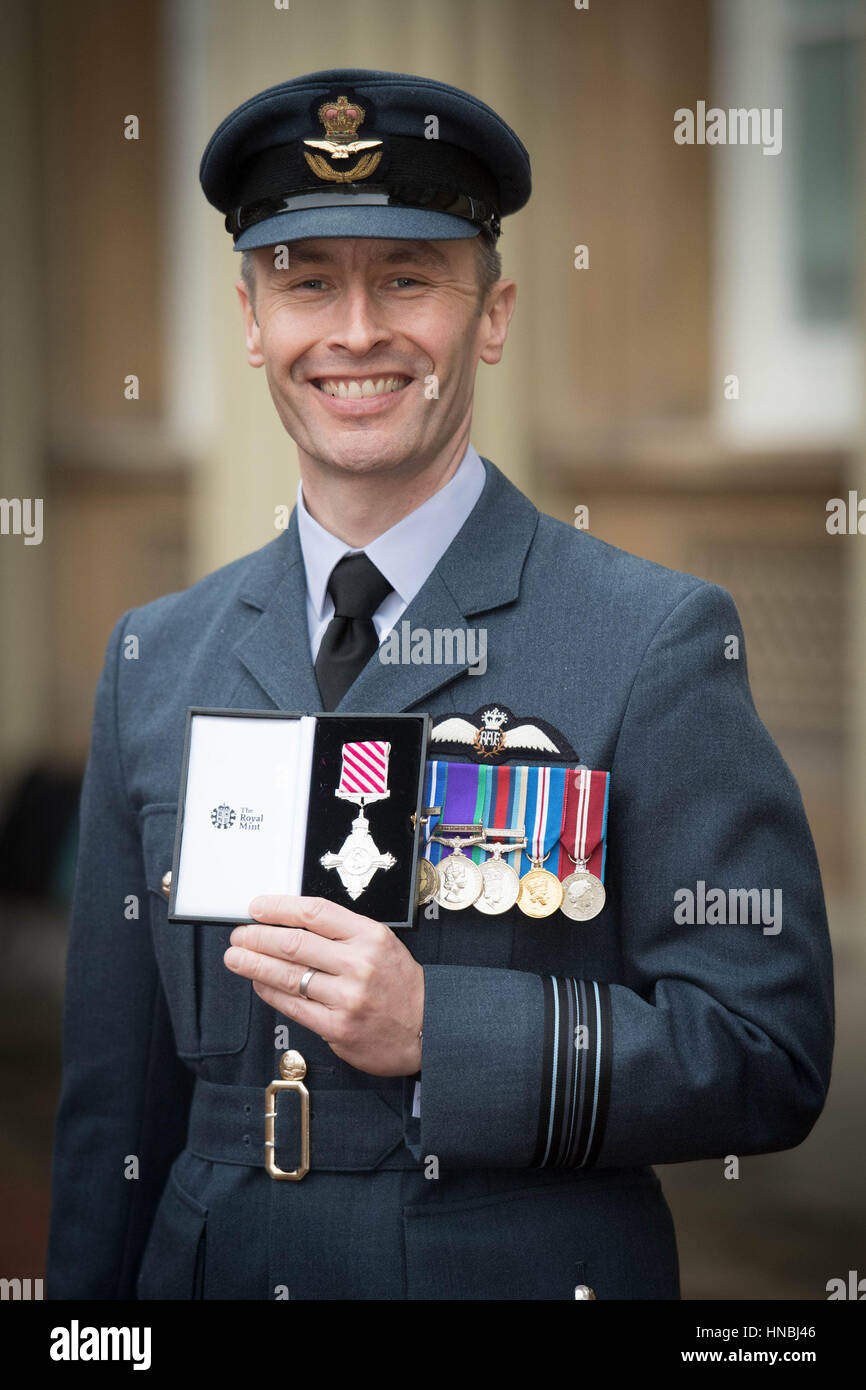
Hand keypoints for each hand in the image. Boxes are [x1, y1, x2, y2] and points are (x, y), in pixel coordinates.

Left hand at [224, 895, 423, 1076]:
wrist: (430, 1027)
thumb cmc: (401, 985)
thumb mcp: (381, 944)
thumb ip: (342, 933)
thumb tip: (291, 924)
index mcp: (370, 936)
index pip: (315, 913)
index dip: (279, 907)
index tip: (257, 908)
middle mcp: (359, 964)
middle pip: (295, 943)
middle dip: (258, 936)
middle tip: (239, 934)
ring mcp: (347, 997)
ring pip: (289, 975)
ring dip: (255, 965)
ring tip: (236, 958)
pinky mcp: (337, 1027)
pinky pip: (294, 1006)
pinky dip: (270, 992)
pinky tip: (259, 984)